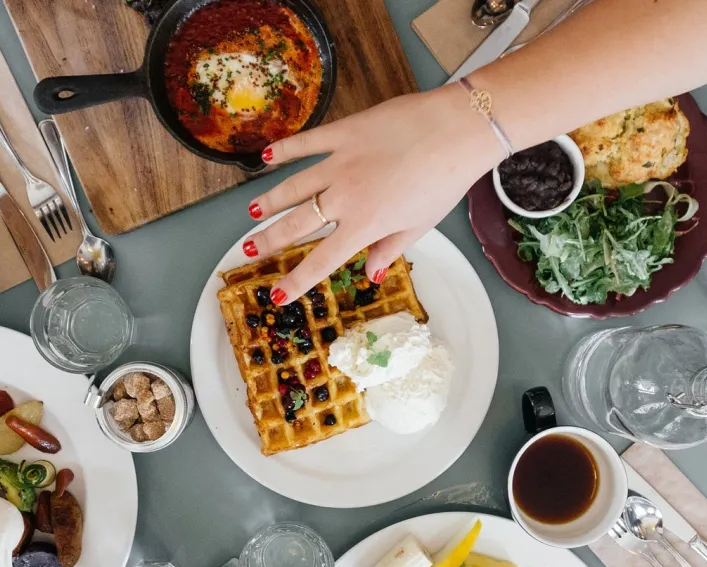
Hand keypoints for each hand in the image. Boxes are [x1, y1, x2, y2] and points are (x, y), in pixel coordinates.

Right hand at [244, 84, 502, 302]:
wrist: (457, 131)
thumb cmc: (445, 181)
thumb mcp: (421, 225)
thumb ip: (391, 248)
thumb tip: (372, 274)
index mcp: (365, 225)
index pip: (321, 260)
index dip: (296, 281)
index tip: (277, 296)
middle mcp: (344, 197)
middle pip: (297, 224)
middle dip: (270, 240)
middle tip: (249, 250)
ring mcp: (340, 162)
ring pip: (293, 185)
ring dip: (269, 200)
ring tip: (251, 212)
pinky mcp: (344, 133)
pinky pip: (307, 143)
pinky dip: (285, 150)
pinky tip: (267, 157)